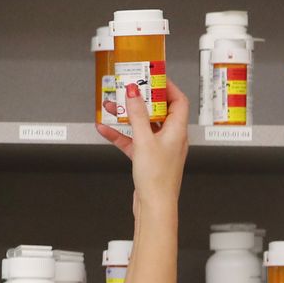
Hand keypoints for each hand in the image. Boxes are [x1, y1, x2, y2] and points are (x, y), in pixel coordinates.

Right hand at [97, 78, 189, 209]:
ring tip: (112, 107)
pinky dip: (120, 135)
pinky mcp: (147, 159)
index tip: (152, 76)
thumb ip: (138, 114)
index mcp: (178, 130)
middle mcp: (171, 138)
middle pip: (158, 111)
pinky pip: (133, 141)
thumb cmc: (157, 179)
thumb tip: (135, 91)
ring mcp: (159, 148)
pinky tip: (105, 130)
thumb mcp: (144, 141)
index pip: (178, 100)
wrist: (154, 206)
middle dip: (141, 100)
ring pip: (143, 125)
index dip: (166, 86)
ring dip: (127, 116)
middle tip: (128, 89)